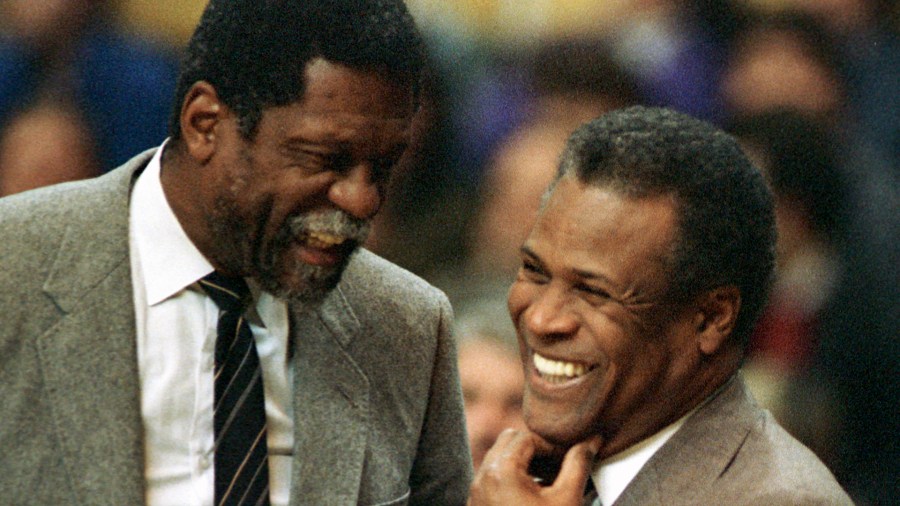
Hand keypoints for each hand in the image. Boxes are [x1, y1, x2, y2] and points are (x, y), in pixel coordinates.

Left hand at [467, 428, 602, 505]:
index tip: (570, 459)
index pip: (527, 436)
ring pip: (499, 459)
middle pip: (508, 441)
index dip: (552, 445)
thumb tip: (591, 441)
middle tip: (559, 467)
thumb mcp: (568, 499)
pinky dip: (513, 478)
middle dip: (535, 449)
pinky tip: (535, 498)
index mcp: (501, 471)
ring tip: (550, 482)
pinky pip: (493, 479)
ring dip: (525, 462)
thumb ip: (579, 463)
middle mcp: (483, 478)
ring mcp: (477, 494)